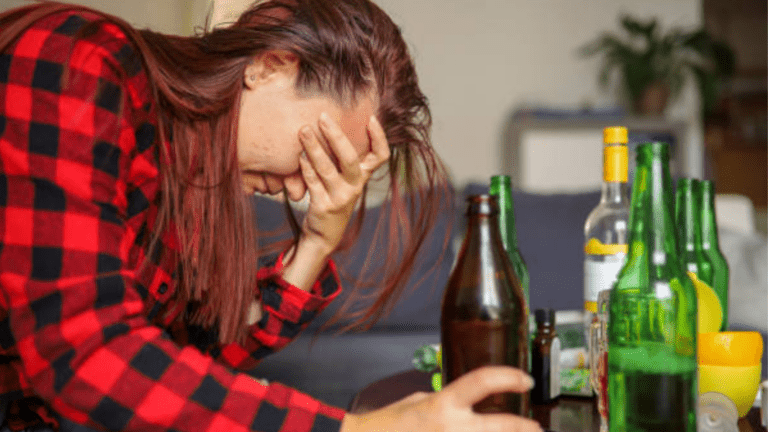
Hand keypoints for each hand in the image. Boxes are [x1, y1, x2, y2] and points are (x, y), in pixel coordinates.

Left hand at [280, 113, 388, 290]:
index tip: (371, 118)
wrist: (325, 233)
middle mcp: (355, 187)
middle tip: (323, 116)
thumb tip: (333, 123)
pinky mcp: (323, 207)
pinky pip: (313, 183)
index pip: (380, 156)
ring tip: (303, 130)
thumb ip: (343, 157)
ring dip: (314, 148)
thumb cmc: (333, 196)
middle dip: (336, 136)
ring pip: (327, 170)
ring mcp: (339, 198)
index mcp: (363, 177)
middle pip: (350, 159)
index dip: (379, 137)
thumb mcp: (345, 178)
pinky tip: (298, 156)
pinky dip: (305, 168)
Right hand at [341, 366, 542, 431]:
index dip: (509, 377)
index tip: (525, 380)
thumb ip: (447, 403)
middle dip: (524, 428)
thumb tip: (468, 406)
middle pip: (502, 426)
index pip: (482, 381)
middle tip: (535, 428)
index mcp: (442, 404)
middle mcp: (452, 428)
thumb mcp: (419, 401)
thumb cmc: (388, 424)